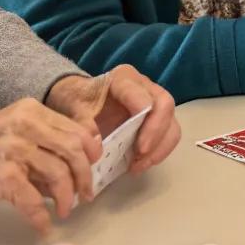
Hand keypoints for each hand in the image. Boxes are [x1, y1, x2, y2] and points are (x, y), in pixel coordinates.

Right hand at [0, 98, 99, 232]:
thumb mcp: (10, 128)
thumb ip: (40, 141)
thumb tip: (70, 168)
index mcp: (30, 110)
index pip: (76, 129)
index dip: (91, 151)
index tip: (93, 167)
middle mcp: (25, 125)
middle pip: (74, 150)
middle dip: (86, 176)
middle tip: (86, 195)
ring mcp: (15, 149)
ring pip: (60, 175)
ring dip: (67, 199)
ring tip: (64, 211)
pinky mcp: (4, 176)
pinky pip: (35, 202)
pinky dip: (42, 217)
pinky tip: (41, 226)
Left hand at [45, 66, 180, 174]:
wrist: (80, 99)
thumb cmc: (78, 98)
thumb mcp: (73, 105)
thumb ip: (82, 121)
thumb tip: (97, 143)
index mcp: (124, 78)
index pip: (143, 95)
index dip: (147, 121)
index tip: (140, 147)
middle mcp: (144, 86)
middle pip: (165, 106)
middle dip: (157, 134)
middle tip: (141, 155)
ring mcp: (153, 102)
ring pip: (171, 123)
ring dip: (159, 148)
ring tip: (138, 165)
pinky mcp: (156, 119)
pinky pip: (168, 135)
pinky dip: (158, 153)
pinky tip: (139, 164)